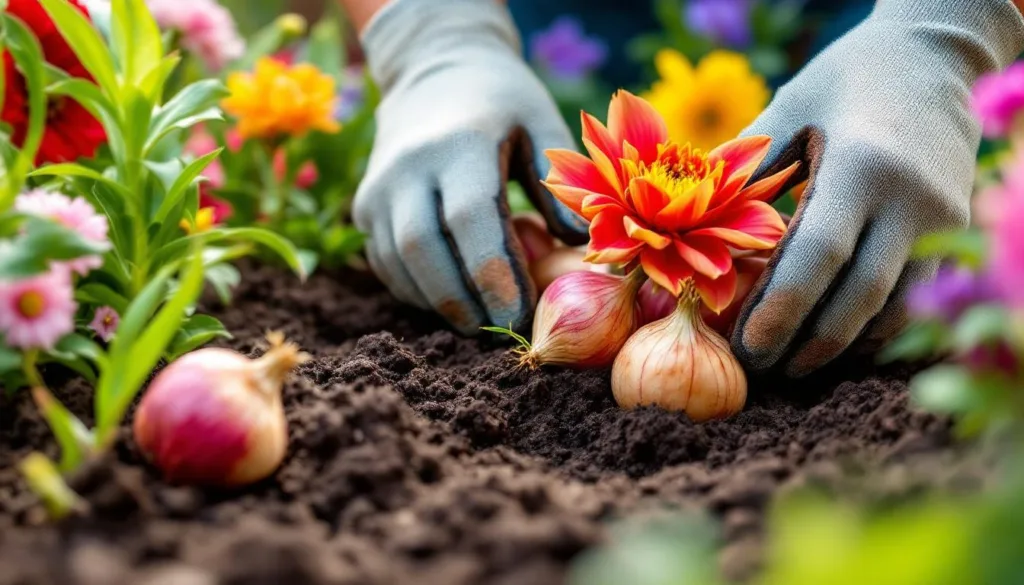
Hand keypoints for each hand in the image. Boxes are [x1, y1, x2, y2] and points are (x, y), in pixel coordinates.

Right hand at [353, 0, 586, 332]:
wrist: (433, 69)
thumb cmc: (502, 102)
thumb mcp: (540, 122)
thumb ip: (560, 183)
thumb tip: (575, 250)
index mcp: (459, 142)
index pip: (469, 219)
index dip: (494, 274)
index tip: (519, 316)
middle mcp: (408, 166)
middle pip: (424, 249)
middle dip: (463, 301)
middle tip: (501, 330)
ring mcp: (378, 188)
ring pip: (399, 264)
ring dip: (440, 303)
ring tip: (481, 322)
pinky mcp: (364, 207)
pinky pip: (386, 264)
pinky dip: (418, 292)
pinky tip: (453, 299)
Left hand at [731, 0, 1023, 376]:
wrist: (935, 57)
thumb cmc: (844, 81)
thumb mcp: (789, 108)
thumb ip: (744, 169)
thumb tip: (687, 227)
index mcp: (862, 165)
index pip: (818, 256)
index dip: (780, 312)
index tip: (746, 351)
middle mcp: (911, 200)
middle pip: (859, 299)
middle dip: (806, 346)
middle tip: (760, 372)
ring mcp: (942, 220)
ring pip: (895, 310)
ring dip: (843, 348)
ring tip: (792, 366)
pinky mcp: (956, 232)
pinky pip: (917, 300)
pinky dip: (876, 330)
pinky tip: (835, 341)